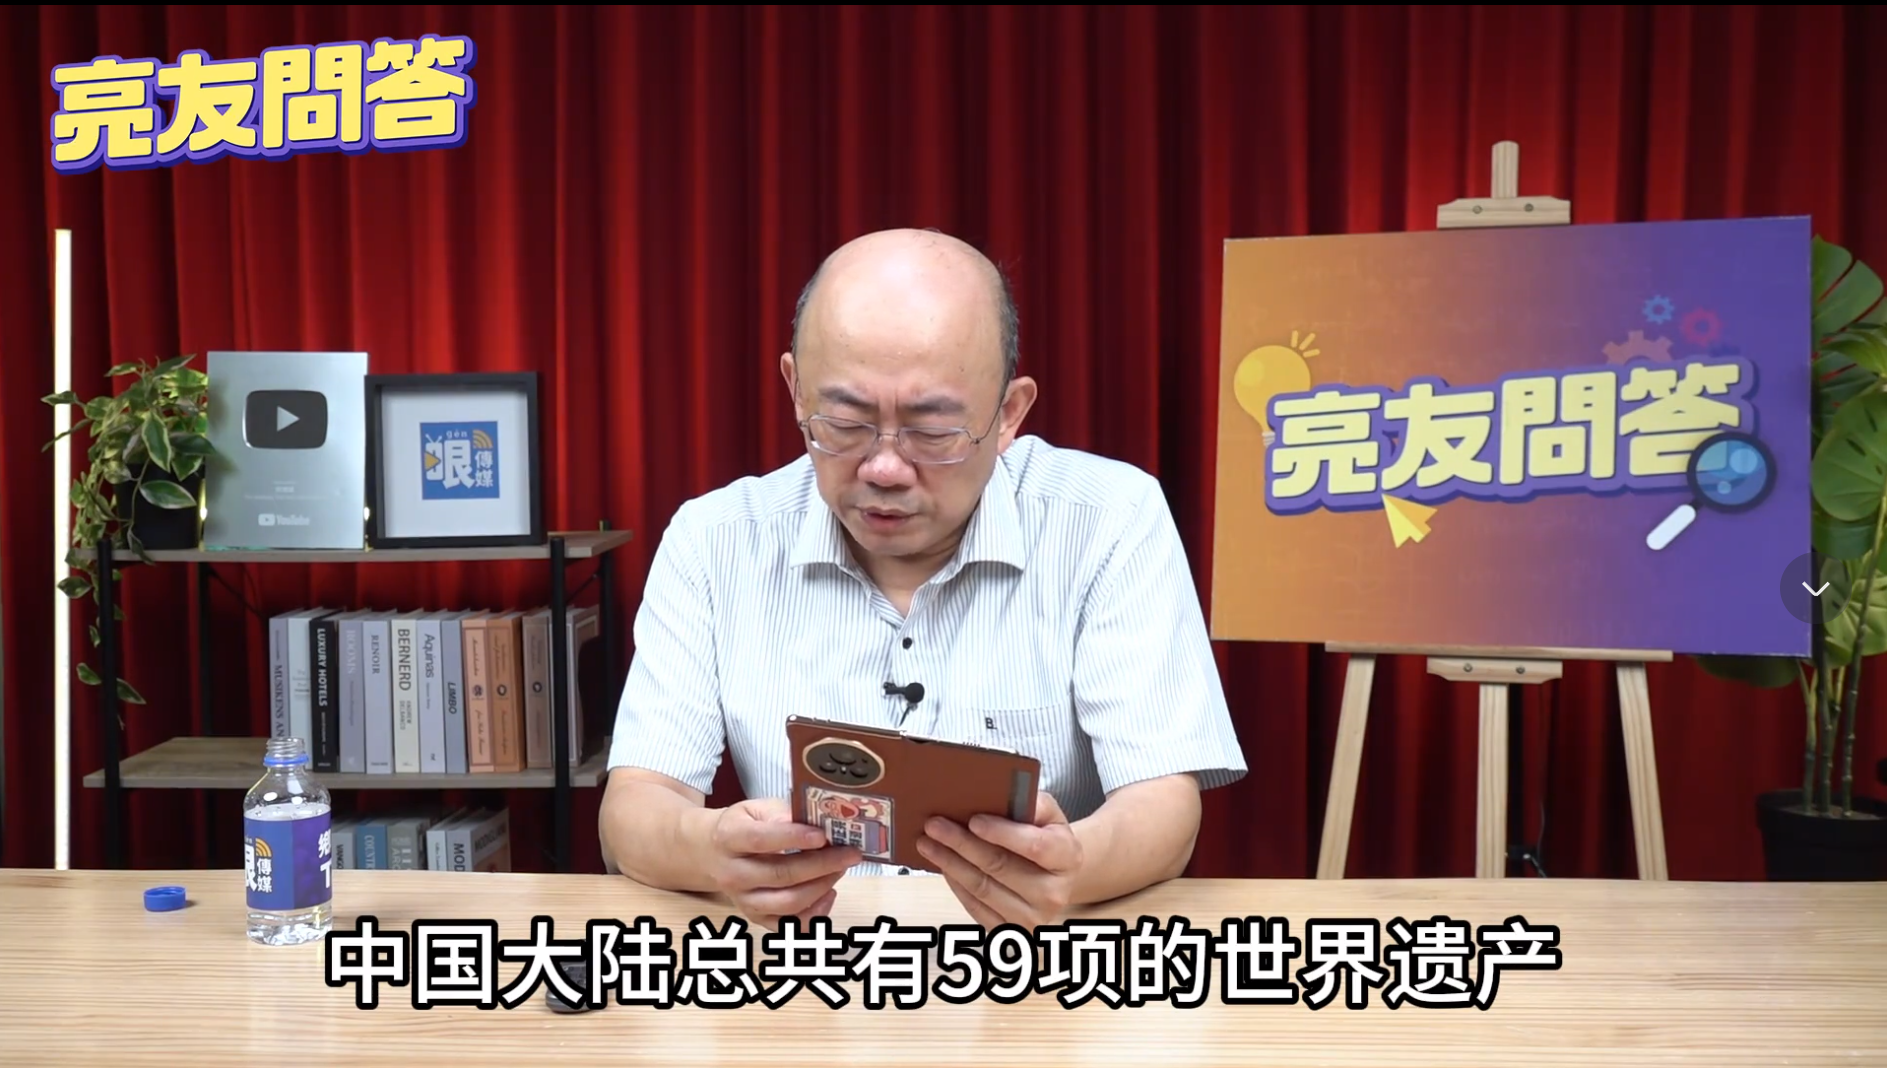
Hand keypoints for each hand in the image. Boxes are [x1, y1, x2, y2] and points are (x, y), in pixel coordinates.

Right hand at [704, 798, 860, 929]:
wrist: (710, 853)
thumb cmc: (742, 826)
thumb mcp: (756, 809)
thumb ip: (782, 813)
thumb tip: (817, 821)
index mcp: (729, 838)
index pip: (761, 840)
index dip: (794, 838)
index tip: (823, 835)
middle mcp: (733, 873)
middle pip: (781, 875)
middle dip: (822, 864)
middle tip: (849, 853)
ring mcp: (743, 900)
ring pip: (788, 903)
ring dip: (822, 887)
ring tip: (840, 869)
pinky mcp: (755, 917)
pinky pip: (789, 925)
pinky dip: (815, 913)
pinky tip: (829, 893)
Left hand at [915, 792, 1082, 929]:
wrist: (1053, 876)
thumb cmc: (1044, 836)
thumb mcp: (1048, 814)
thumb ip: (1030, 802)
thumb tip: (999, 794)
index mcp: (1068, 857)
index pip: (1036, 846)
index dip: (1003, 833)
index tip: (973, 820)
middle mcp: (1055, 893)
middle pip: (1001, 867)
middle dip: (962, 844)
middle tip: (934, 825)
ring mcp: (1034, 918)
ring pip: (983, 888)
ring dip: (950, 863)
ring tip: (927, 843)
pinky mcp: (1011, 932)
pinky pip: (976, 908)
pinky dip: (955, 884)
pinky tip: (942, 865)